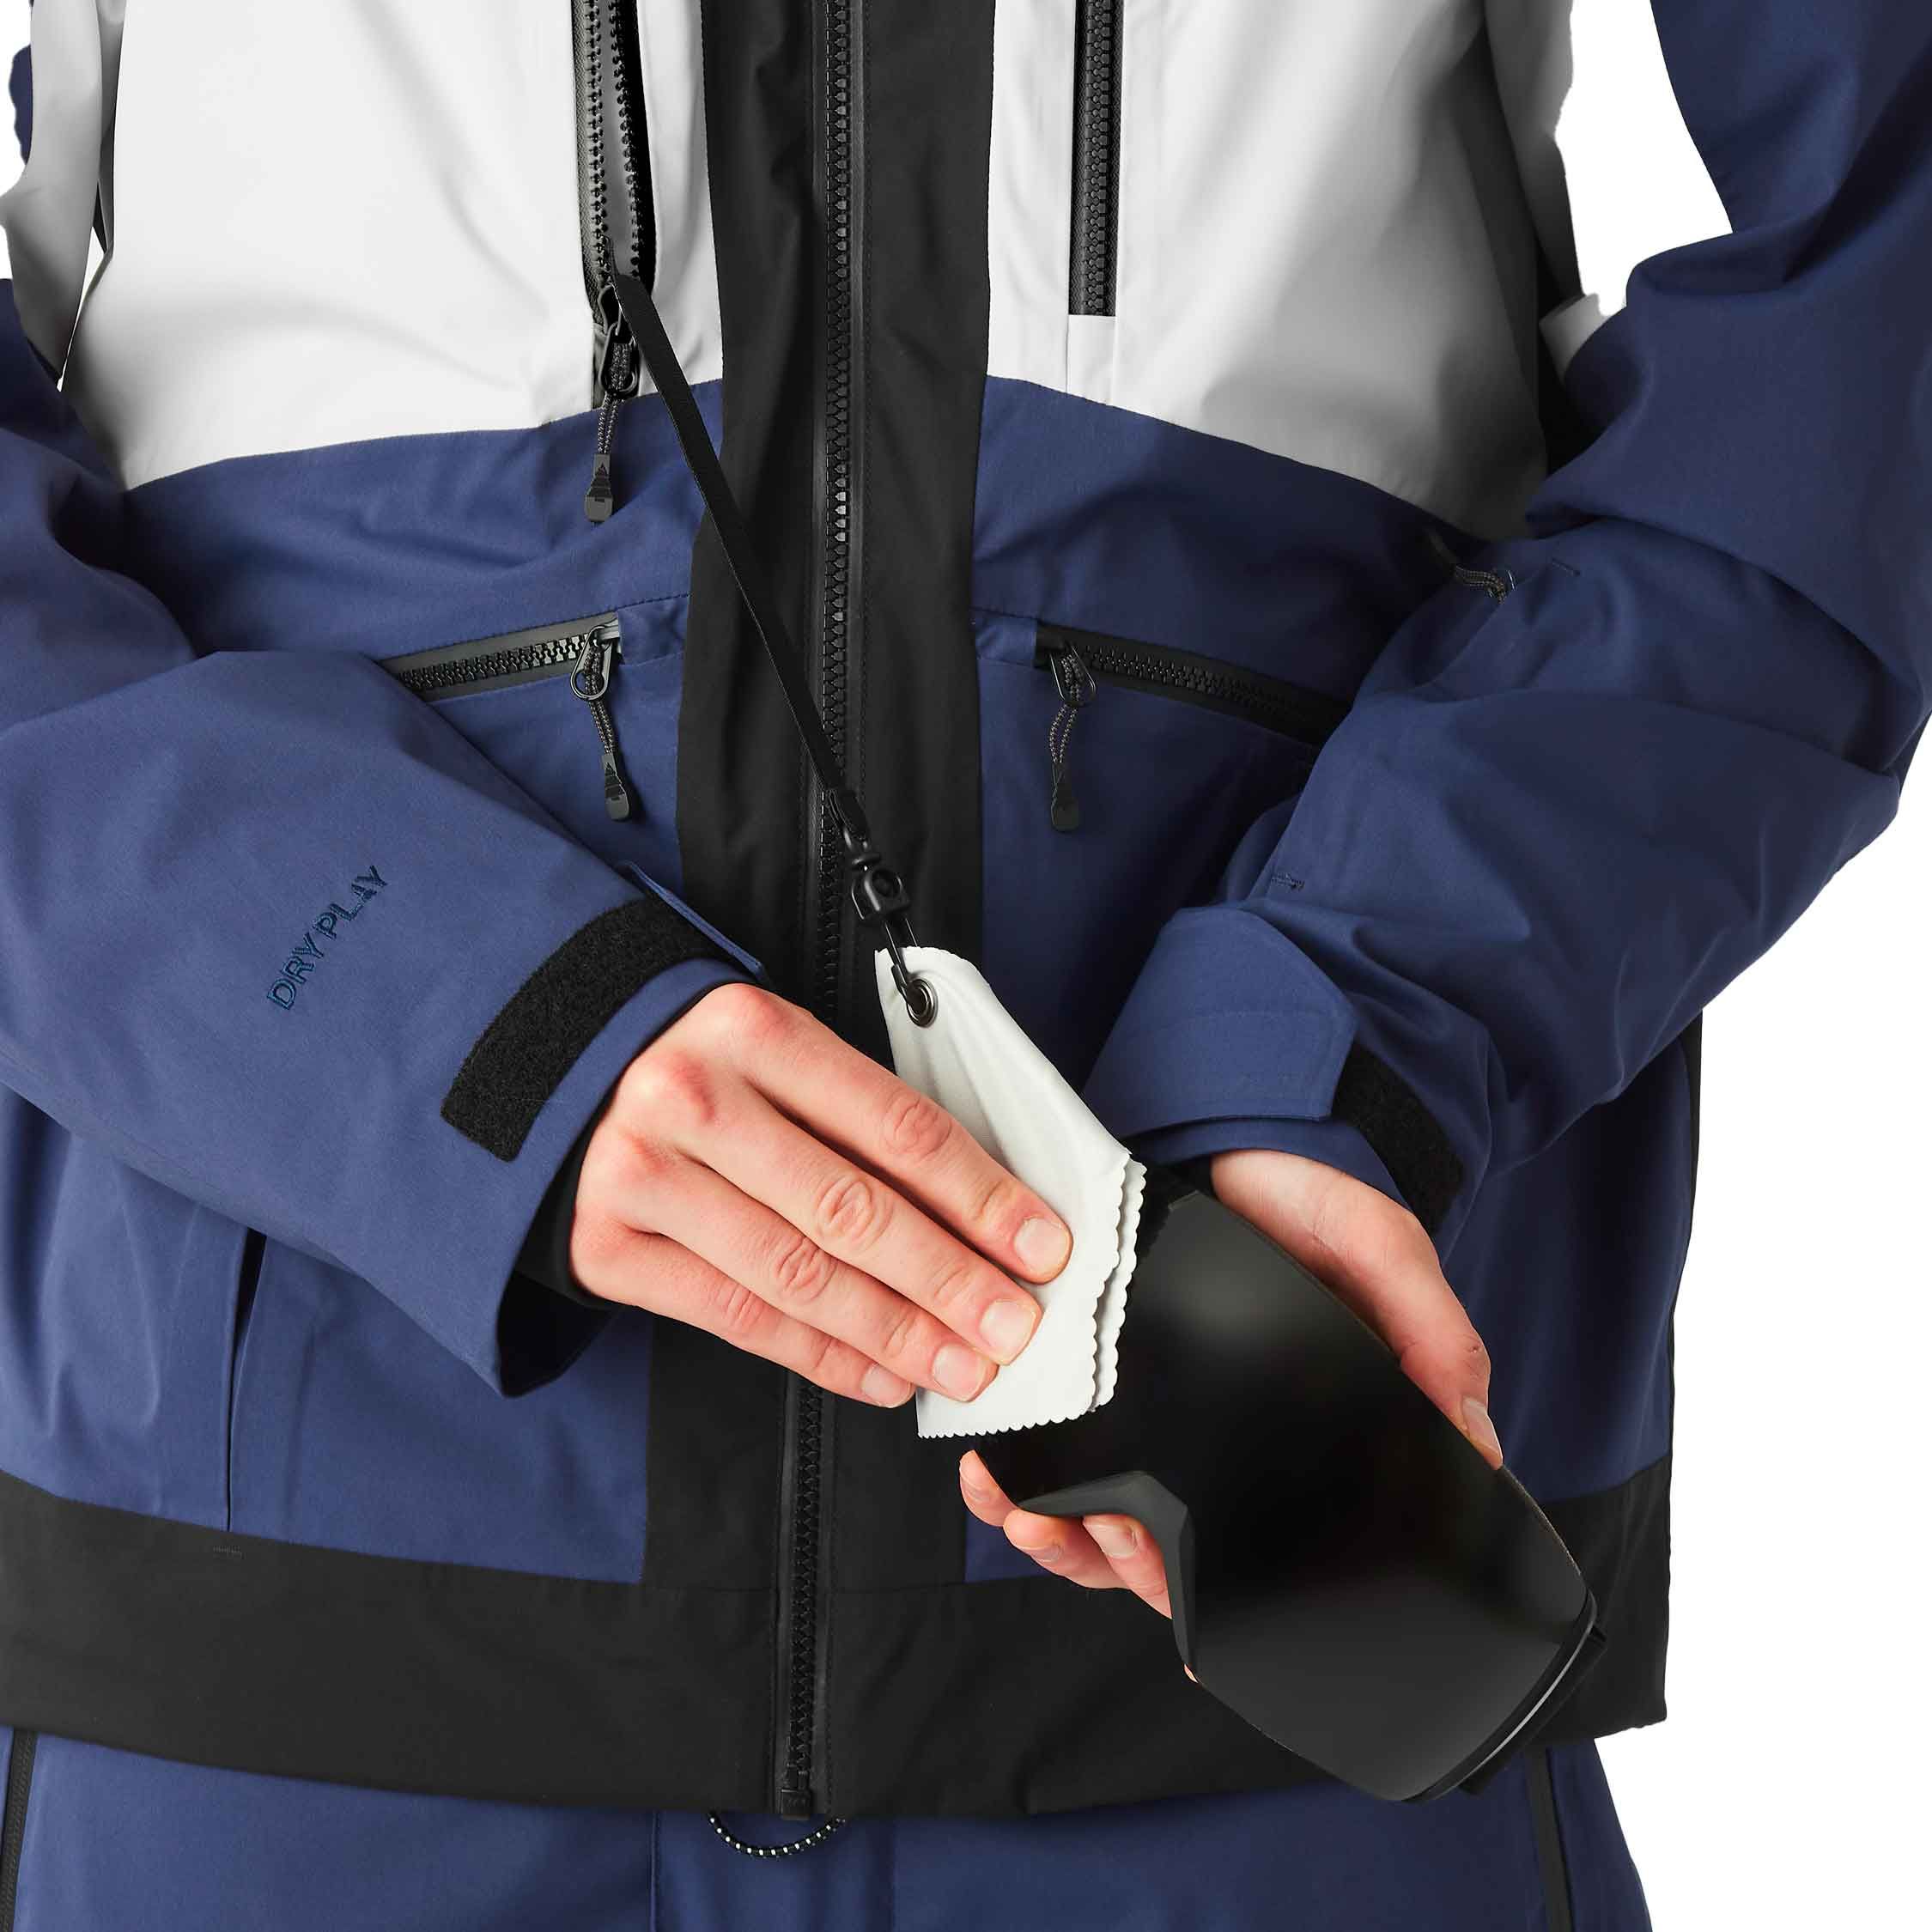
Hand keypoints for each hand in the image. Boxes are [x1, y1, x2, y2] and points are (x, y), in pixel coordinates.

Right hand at [569, 982, 1070, 1406]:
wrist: (561, 1079)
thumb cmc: (706, 1067)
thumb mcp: (783, 1051)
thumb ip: (866, 1116)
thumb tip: (984, 1217)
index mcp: (756, 1030)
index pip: (894, 1126)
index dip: (978, 1195)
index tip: (1039, 1246)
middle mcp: (693, 1099)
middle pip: (850, 1209)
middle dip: (948, 1280)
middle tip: (1012, 1328)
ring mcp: (642, 1176)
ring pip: (796, 1275)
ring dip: (894, 1332)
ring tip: (960, 1366)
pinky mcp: (610, 1247)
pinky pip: (738, 1317)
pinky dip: (821, 1355)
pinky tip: (882, 1375)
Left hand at [959, 1148, 1500, 1625]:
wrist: (1230, 1123)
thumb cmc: (1311, 1201)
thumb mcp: (1384, 1255)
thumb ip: (1432, 1336)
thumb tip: (1474, 1442)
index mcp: (1291, 1436)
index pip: (1260, 1548)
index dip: (1216, 1590)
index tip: (1179, 1595)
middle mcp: (1217, 1440)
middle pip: (1164, 1550)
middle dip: (1117, 1562)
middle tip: (1095, 1531)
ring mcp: (1148, 1412)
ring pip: (1096, 1517)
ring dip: (1056, 1536)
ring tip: (1029, 1516)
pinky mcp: (1089, 1371)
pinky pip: (1047, 1446)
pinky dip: (1014, 1474)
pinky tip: (990, 1470)